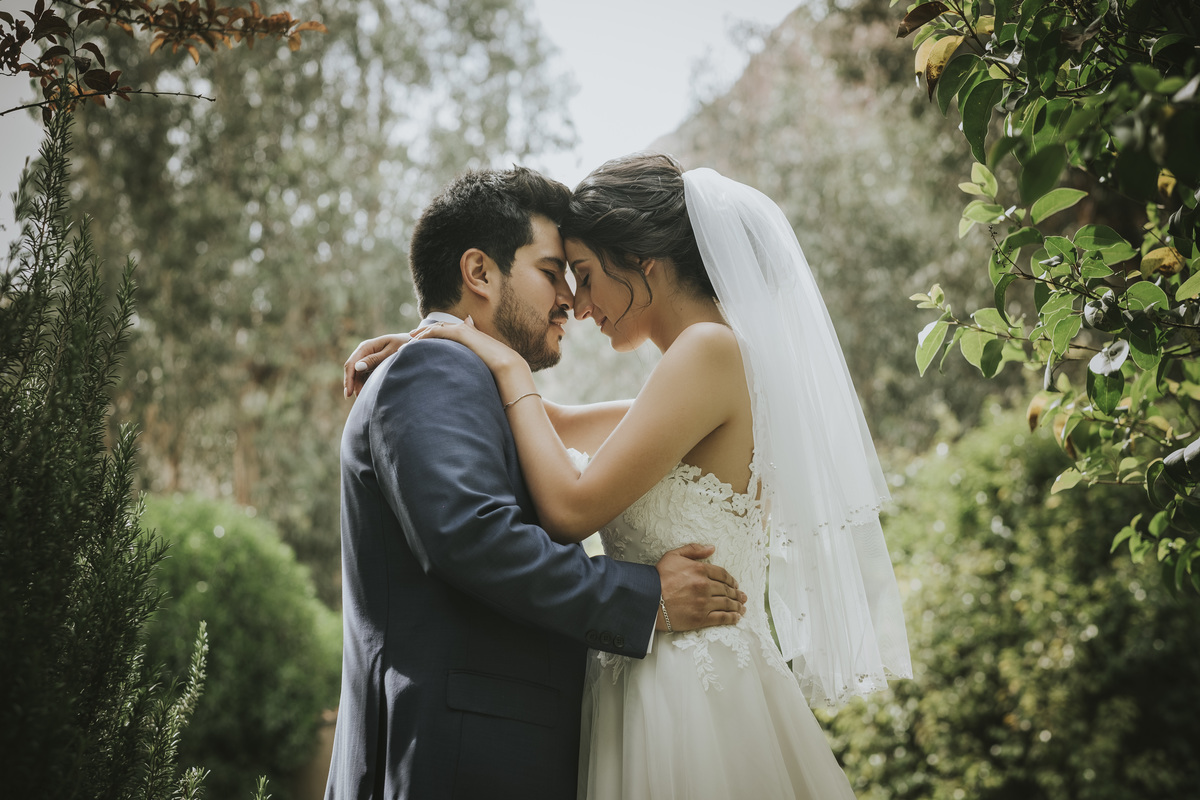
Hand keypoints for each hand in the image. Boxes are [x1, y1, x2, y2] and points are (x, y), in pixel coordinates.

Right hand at [343, 333, 408, 397]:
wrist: (414, 343)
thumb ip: (374, 360)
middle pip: (353, 371)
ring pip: (358, 375)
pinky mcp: (372, 364)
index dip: (348, 380)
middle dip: (353, 386)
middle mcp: (364, 352)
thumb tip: (358, 367)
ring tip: (364, 399)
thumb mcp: (390, 352)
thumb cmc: (403, 346)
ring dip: (359, 386)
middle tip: (359, 400)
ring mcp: (368, 358)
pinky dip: (365, 384)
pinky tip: (368, 394)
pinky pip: (364, 376)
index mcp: (366, 347)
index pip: (351, 364)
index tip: (348, 394)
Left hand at [411, 317, 525, 376]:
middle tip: (411, 337)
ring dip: (422, 334)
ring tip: (409, 341)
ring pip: (436, 328)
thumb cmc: (496, 369)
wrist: (506, 365)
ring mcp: (463, 329)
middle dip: (425, 332)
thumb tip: (470, 375)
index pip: (449, 331)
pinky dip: (426, 335)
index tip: (423, 340)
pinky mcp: (460, 333)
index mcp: (471, 336)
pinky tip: (416, 342)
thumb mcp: (480, 365)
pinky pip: (438, 331)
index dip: (435, 334)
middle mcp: (466, 330)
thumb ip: (472, 363)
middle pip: (440, 327)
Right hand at [654, 544, 746, 630]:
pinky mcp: (701, 618)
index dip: (731, 579)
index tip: (734, 584)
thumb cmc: (658, 577)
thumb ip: (693, 549)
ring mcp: (704, 603)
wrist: (647, 599)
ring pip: (726, 603)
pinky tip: (736, 618)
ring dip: (737, 605)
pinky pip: (721, 618)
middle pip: (726, 589)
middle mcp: (705, 586)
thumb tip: (711, 547)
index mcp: (700, 570)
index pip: (722, 574)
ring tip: (742, 607)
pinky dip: (731, 618)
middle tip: (742, 596)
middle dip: (736, 593)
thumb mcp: (673, 555)